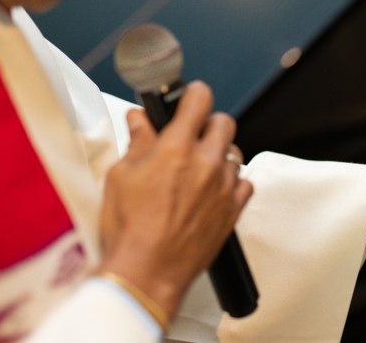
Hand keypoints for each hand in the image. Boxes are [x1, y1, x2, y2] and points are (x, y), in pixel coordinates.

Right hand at [98, 81, 252, 317]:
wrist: (148, 271)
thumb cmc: (130, 228)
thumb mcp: (121, 176)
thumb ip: (138, 141)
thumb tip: (140, 119)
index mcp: (177, 147)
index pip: (199, 99)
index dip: (194, 93)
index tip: (190, 96)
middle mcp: (207, 162)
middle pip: (224, 122)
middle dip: (209, 124)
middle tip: (192, 137)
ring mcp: (224, 185)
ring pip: (235, 153)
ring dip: (219, 155)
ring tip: (199, 170)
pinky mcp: (233, 209)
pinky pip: (244, 183)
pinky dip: (231, 183)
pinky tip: (213, 191)